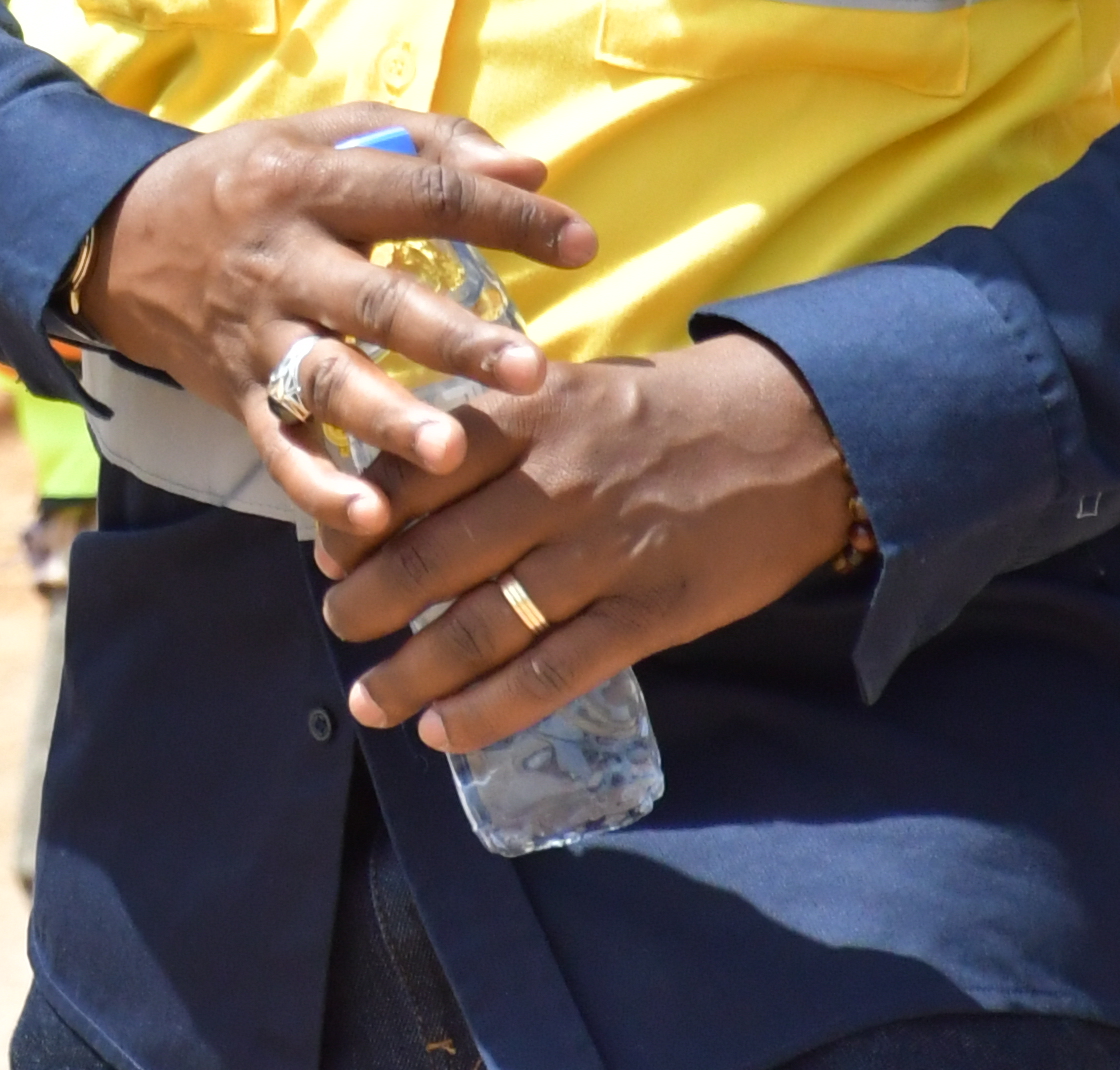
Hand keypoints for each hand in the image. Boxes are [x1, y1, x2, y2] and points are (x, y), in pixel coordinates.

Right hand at [68, 110, 600, 544]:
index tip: (583, 245)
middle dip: (452, 340)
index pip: (422, 195)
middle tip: (530, 371)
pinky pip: (278, 445)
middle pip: (375, 300)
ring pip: (326, 380)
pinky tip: (372, 521)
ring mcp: (257, 331)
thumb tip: (532, 171)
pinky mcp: (236, 390)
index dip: (505, 218)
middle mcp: (284, 257)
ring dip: (388, 421)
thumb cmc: (250, 178)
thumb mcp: (324, 135)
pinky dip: (319, 487)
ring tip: (450, 454)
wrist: (122, 237)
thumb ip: (429, 142)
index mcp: (312, 182)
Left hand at [314, 334, 855, 750]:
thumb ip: (492, 427)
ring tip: (371, 700)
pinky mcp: (649, 613)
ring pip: (485, 624)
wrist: (794, 430)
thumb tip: (401, 477)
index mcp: (526, 417)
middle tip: (334, 628)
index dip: (356, 524)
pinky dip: (491, 708)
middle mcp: (554, 484)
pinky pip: (554, 671)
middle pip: (435, 556)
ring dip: (414, 672)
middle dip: (370, 603)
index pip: (414, 474)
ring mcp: (602, 554)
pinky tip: (445, 731)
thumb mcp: (569, 388)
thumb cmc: (664, 410)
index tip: (325, 558)